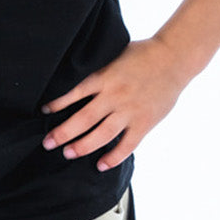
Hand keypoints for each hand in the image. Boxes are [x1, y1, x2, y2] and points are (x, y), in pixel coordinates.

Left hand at [41, 38, 187, 170]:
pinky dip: (113, 157)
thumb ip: (99, 70)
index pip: (75, 93)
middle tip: (48, 143)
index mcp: (105, 77)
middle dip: (63, 133)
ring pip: (102, 135)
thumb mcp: (115, 55)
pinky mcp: (144, 122)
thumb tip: (77, 75)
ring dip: (83, 146)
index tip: (44, 112)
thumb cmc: (144, 54)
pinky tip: (101, 165)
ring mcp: (130, 111)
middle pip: (84, 119)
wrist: (174, 58)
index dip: (58, 105)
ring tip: (68, 153)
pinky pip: (126, 145)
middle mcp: (115, 96)